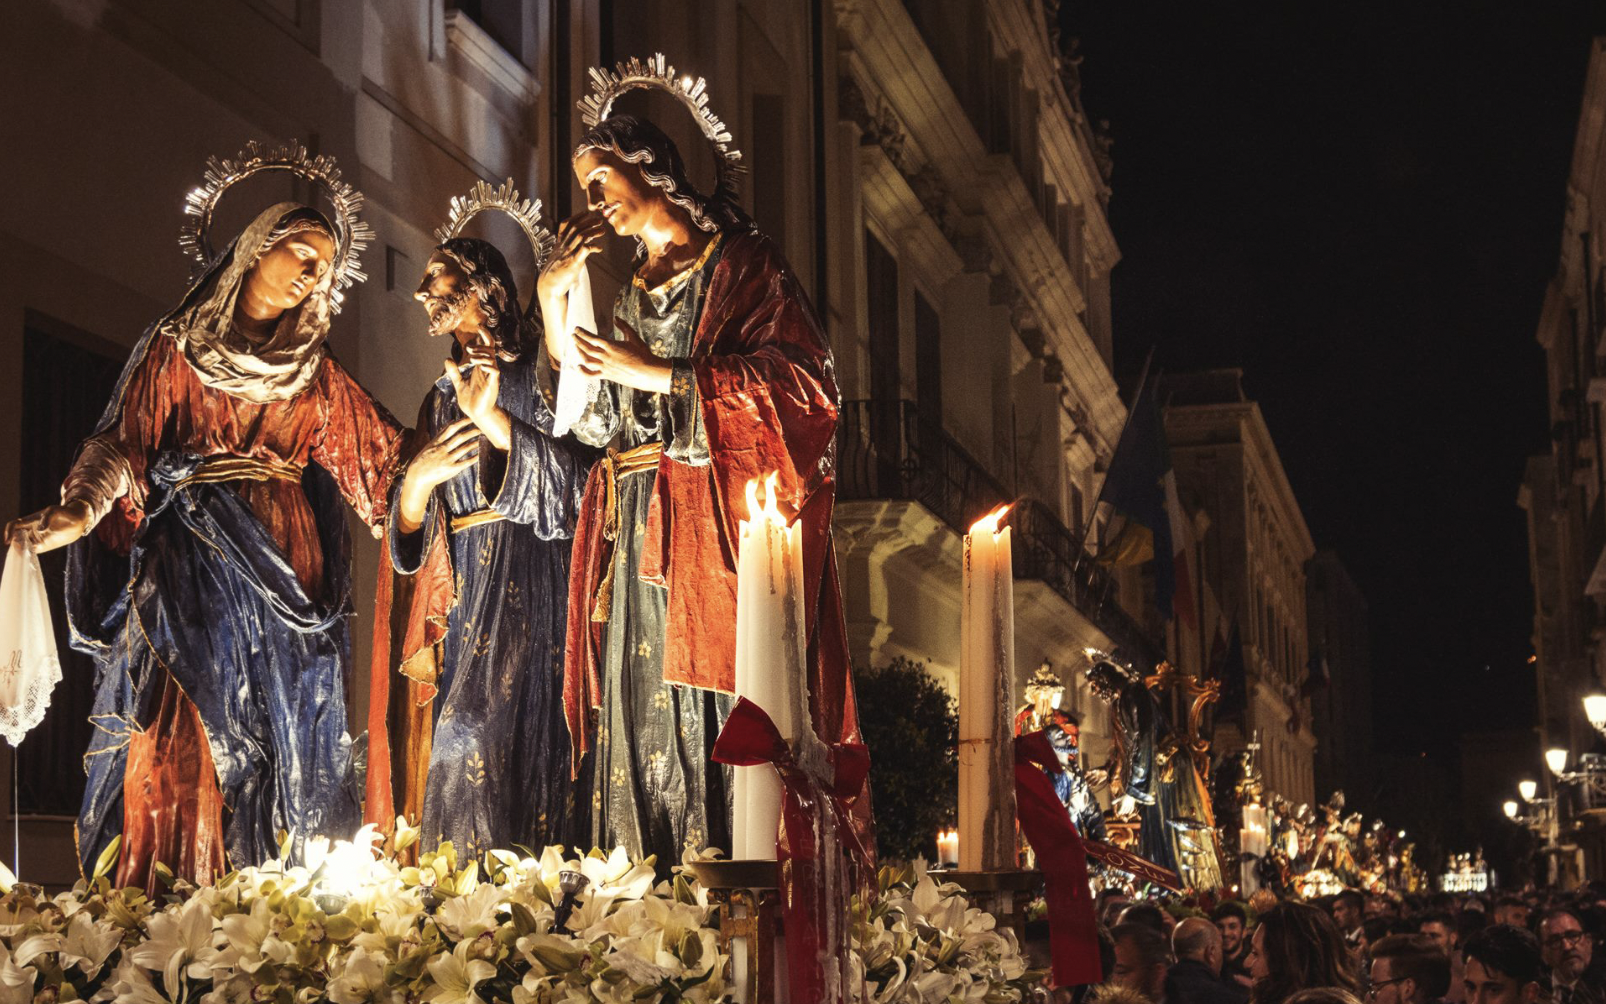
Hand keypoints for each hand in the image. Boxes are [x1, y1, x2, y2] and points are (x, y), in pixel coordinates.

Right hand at [5, 501, 92, 553]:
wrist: (77, 522)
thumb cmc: (65, 513)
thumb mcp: (56, 510)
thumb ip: (48, 517)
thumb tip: (40, 530)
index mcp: (30, 520)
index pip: (13, 525)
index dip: (9, 532)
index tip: (8, 541)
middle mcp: (30, 530)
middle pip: (15, 537)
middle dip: (15, 543)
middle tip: (22, 547)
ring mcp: (36, 538)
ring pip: (22, 545)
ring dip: (20, 550)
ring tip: (26, 552)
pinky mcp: (42, 546)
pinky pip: (31, 551)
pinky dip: (27, 554)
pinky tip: (29, 557)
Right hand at [396, 418, 478, 533]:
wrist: (417, 477)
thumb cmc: (424, 460)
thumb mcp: (430, 445)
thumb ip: (442, 435)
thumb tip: (452, 422)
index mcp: (436, 442)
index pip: (451, 429)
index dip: (462, 422)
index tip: (471, 418)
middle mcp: (442, 449)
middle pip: (460, 437)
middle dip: (472, 431)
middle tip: (482, 427)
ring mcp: (446, 459)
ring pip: (464, 448)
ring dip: (475, 443)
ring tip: (484, 438)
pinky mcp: (450, 469)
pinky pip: (464, 462)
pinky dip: (473, 458)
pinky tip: (480, 454)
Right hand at [536, 211, 606, 302]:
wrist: (549, 286)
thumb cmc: (555, 273)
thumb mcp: (559, 257)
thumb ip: (567, 250)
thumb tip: (580, 246)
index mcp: (559, 244)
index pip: (566, 225)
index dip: (576, 217)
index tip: (586, 213)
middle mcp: (563, 246)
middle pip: (576, 228)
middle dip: (589, 221)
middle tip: (600, 220)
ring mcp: (568, 254)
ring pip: (582, 236)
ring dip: (594, 231)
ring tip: (603, 230)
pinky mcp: (574, 263)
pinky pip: (585, 250)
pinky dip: (594, 247)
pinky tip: (600, 248)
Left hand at [573, 318, 672, 393]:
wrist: (647, 372)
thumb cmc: (642, 353)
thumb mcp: (633, 337)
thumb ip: (623, 326)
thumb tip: (616, 318)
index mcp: (611, 346)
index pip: (591, 338)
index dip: (582, 333)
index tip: (577, 329)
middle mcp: (605, 357)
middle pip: (586, 348)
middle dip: (578, 341)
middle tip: (573, 336)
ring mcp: (605, 367)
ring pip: (587, 360)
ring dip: (579, 352)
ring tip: (576, 346)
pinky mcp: (607, 376)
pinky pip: (591, 374)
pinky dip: (583, 372)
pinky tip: (578, 367)